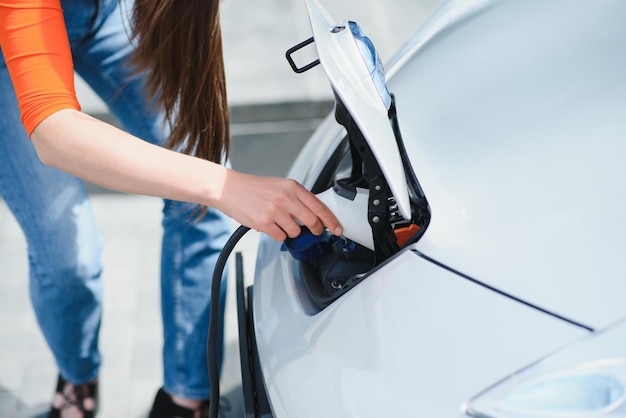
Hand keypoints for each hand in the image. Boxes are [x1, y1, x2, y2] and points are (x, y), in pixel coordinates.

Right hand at [218, 170, 342, 241]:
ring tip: (279, 222)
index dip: (331, 220)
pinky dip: (277, 235)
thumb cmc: (254, 188)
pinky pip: (281, 237)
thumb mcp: (279, 186)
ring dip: (290, 231)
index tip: (337, 228)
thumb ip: (297, 197)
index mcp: (292, 187)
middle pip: (312, 221)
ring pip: (296, 231)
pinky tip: (269, 225)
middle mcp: (285, 198)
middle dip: (316, 230)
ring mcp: (275, 211)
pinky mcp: (264, 223)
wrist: (229, 189)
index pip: (319, 205)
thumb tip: (315, 213)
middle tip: (314, 231)